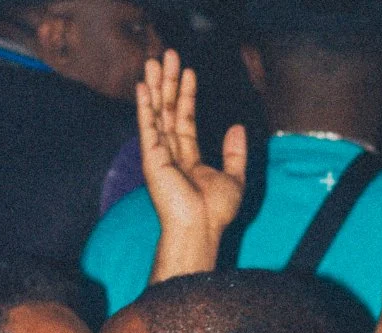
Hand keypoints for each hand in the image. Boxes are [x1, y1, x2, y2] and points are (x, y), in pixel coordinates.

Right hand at [139, 49, 245, 276]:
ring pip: (157, 113)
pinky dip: (145, 106)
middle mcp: (170, 154)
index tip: (188, 72)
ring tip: (155, 60)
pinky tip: (143, 87)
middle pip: (168, 111)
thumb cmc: (216, 212)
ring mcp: (159, 155)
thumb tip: (237, 127)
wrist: (200, 229)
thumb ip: (234, 152)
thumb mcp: (234, 178)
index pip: (184, 120)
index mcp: (187, 159)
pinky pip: (148, 127)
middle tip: (168, 55)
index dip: (186, 95)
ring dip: (155, 86)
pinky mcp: (152, 159)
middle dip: (168, 82)